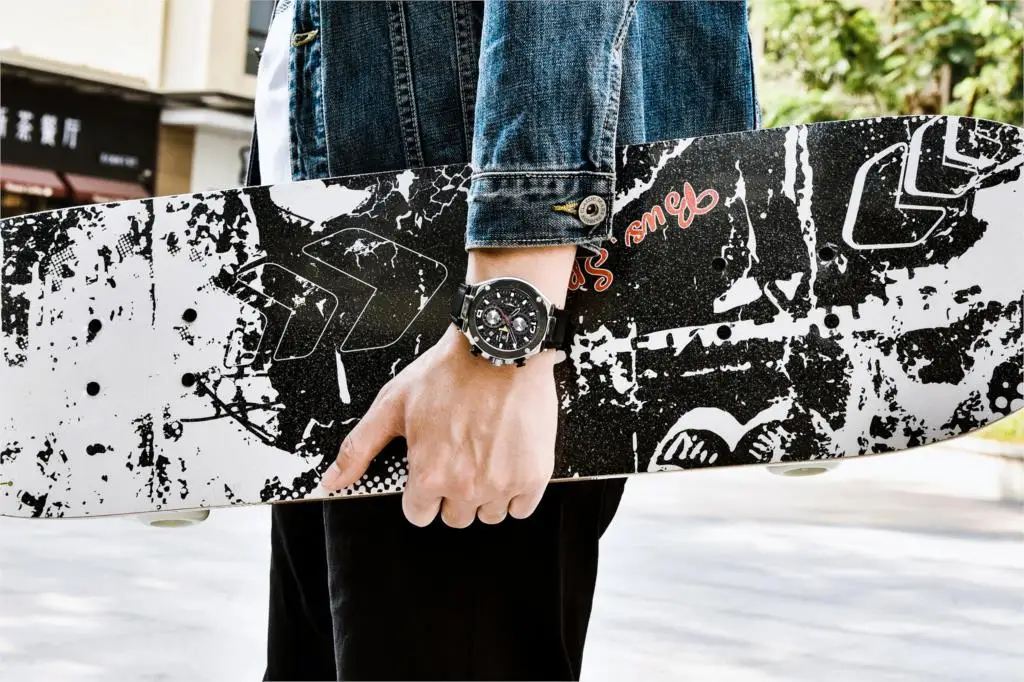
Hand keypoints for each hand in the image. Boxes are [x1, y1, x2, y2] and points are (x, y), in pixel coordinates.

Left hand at [318, 324, 558, 526]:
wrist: (501, 347)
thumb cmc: (449, 371)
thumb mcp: (393, 404)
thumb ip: (359, 448)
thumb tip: (332, 482)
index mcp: (428, 474)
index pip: (419, 514)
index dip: (422, 490)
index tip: (432, 468)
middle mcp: (466, 487)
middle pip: (456, 517)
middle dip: (453, 493)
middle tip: (460, 457)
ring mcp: (503, 483)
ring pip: (489, 514)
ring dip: (485, 494)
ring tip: (486, 456)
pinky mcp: (534, 475)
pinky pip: (522, 508)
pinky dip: (516, 492)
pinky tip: (508, 463)